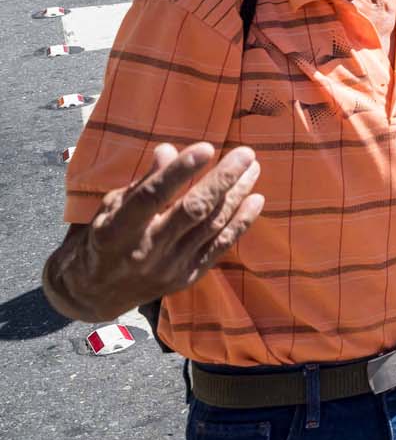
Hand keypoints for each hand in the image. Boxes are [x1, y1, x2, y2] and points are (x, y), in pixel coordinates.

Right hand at [70, 142, 264, 314]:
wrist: (95, 292)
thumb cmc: (104, 237)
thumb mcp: (110, 208)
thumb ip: (142, 182)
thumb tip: (169, 150)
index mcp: (118, 230)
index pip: (152, 196)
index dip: (179, 172)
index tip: (206, 147)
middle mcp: (145, 251)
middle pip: (191, 211)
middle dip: (222, 180)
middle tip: (245, 153)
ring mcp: (169, 267)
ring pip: (211, 225)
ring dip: (236, 195)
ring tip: (253, 168)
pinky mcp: (186, 277)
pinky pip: (220, 246)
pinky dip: (240, 222)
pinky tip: (255, 199)